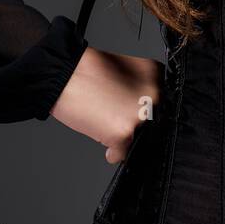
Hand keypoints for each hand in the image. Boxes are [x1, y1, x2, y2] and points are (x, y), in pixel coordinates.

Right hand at [49, 47, 164, 163]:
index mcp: (155, 74)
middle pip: (152, 121)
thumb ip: (140, 88)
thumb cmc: (87, 71)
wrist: (63, 73)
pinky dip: (113, 152)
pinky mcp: (123, 132)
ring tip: (106, 123)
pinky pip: (122, 153)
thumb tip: (146, 113)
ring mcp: (140, 114)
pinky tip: (105, 142)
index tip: (135, 114)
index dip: (145, 110)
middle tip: (117, 118)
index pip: (161, 101)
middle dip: (136, 124)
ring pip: (139, 137)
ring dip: (124, 137)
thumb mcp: (124, 70)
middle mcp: (153, 94)